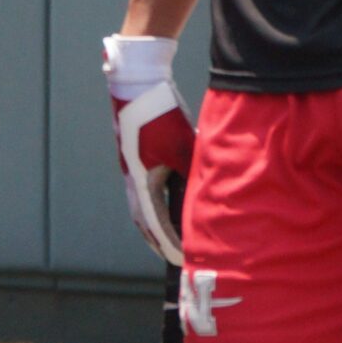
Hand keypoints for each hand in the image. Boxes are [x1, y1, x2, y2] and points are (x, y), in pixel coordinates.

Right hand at [103, 34, 193, 267]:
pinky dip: (153, 205)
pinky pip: (142, 189)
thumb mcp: (181, 146)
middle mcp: (131, 176)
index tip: (181, 260)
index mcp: (140, 178)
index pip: (153, 221)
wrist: (135, 82)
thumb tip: (210, 196)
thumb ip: (193, 173)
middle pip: (142, 219)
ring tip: (167, 237)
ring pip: (140, 204)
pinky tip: (166, 200)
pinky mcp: (134, 154)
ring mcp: (130, 165)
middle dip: (157, 240)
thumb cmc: (157, 113)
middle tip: (173, 257)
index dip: (168, 243)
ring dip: (153, 223)